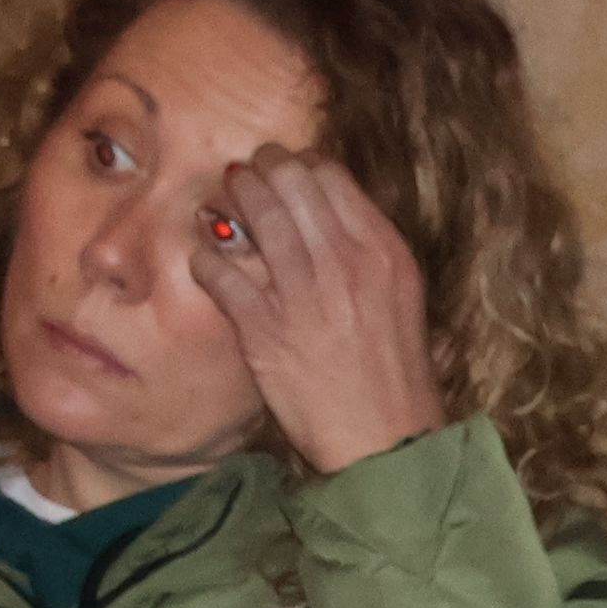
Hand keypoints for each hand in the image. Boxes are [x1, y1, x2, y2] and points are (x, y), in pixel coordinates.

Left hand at [180, 153, 448, 477]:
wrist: (384, 442)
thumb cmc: (393, 375)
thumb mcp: (400, 298)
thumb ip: (367, 252)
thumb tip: (326, 216)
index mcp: (382, 250)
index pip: (329, 174)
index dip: (298, 165)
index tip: (285, 177)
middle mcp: (342, 260)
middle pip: (288, 179)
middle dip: (259, 170)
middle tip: (244, 178)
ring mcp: (301, 292)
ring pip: (253, 212)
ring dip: (230, 200)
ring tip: (222, 205)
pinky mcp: (263, 328)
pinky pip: (218, 269)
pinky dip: (205, 258)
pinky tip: (205, 262)